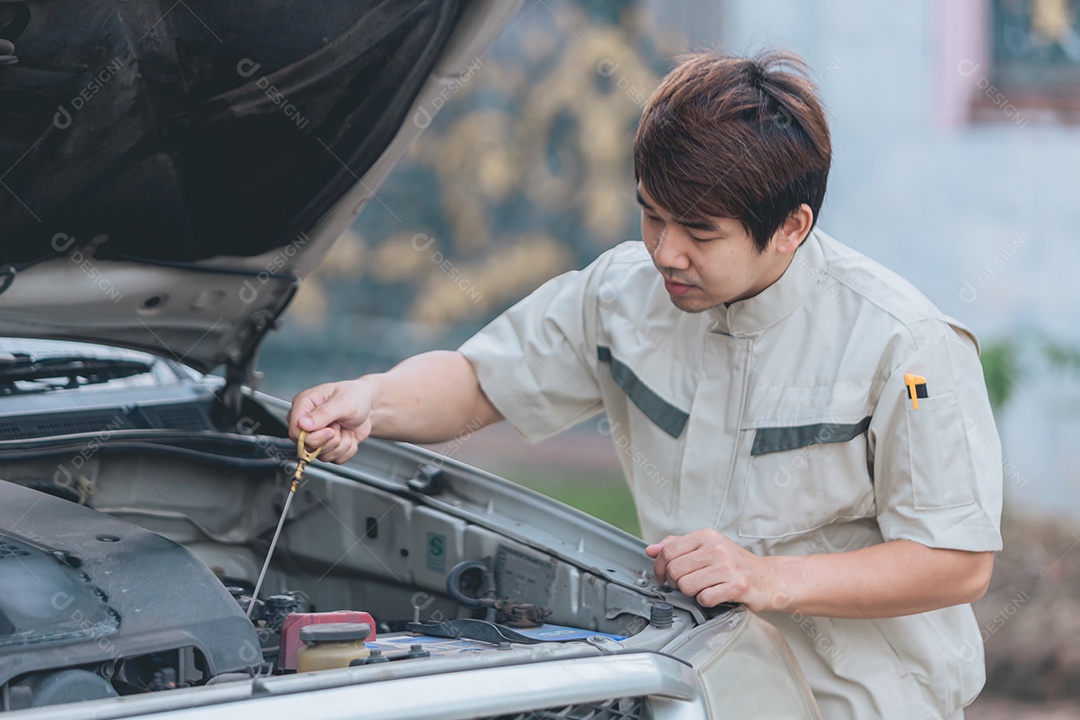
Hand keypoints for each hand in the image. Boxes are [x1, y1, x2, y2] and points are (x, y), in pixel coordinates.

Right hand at [287, 378, 376, 463]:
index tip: (330, 431)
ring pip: (321, 455)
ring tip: (345, 428)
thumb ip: (323, 413)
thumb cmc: (355, 396)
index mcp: (304, 405)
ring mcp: (316, 436)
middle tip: (340, 425)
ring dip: (341, 444)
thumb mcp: (343, 402)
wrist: (369, 406)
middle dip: (330, 440)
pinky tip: (348, 435)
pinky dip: (347, 450)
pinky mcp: (326, 446)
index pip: (295, 431)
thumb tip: (302, 424)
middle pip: (306, 447)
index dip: (312, 437)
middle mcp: (306, 422)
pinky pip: (334, 459)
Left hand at [646, 529, 777, 611]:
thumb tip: (651, 550)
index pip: (668, 550)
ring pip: (686, 586)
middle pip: (674, 570)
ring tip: (703, 588)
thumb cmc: (734, 564)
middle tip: (687, 584)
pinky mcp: (736, 586)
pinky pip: (704, 598)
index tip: (663, 576)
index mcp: (706, 536)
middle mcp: (716, 548)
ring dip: (691, 593)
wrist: (768, 578)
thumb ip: (677, 547)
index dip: (660, 567)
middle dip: (675, 582)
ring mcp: (727, 567)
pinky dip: (706, 601)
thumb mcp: (707, 548)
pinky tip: (715, 595)